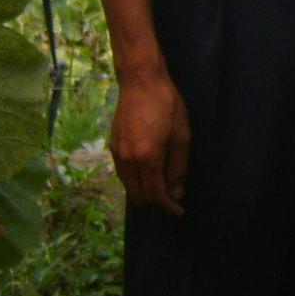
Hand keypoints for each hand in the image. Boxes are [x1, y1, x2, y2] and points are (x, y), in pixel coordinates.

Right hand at [111, 68, 191, 215]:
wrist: (141, 83)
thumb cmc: (167, 106)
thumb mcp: (182, 136)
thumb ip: (178, 167)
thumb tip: (176, 193)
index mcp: (147, 158)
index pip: (155, 195)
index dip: (168, 207)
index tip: (179, 212)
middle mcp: (128, 160)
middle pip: (138, 196)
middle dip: (156, 203)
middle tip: (173, 199)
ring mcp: (117, 154)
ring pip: (129, 187)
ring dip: (144, 192)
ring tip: (163, 187)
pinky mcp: (112, 147)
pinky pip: (123, 174)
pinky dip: (136, 180)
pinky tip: (149, 173)